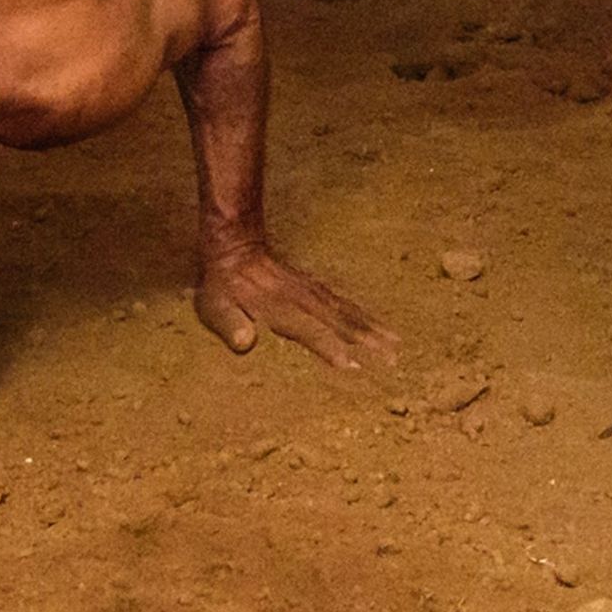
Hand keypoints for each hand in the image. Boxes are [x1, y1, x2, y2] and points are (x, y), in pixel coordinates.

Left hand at [195, 235, 395, 369]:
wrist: (235, 246)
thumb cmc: (223, 286)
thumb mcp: (214, 307)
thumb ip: (230, 325)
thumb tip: (245, 342)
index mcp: (279, 310)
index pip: (310, 332)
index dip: (329, 349)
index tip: (352, 365)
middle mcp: (302, 301)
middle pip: (341, 323)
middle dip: (368, 342)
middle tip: (394, 360)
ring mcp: (312, 293)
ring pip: (348, 312)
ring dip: (373, 328)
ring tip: (397, 344)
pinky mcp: (316, 288)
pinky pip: (345, 303)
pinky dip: (364, 315)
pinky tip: (377, 324)